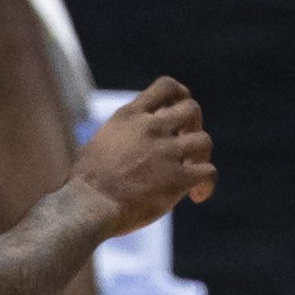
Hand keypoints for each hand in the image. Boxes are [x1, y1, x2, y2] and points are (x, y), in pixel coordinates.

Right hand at [70, 77, 215, 227]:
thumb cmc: (85, 184)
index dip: (180, 96)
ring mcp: (166, 152)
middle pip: (192, 109)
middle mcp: (151, 128)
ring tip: (192, 173)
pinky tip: (197, 196)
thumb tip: (135, 142)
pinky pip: (208, 172)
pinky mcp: (177, 178)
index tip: (179, 115)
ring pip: (204, 140)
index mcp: (129, 116)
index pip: (166, 86)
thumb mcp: (101, 142)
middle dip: (194, 125)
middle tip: (186, 147)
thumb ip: (124, 136)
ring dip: (202, 156)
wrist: (86, 207)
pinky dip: (207, 184)